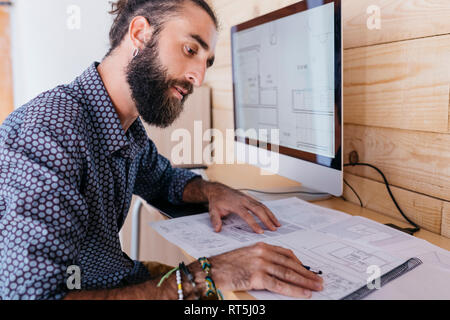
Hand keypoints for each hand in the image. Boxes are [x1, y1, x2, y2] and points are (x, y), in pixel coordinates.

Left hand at [206, 182, 280, 233]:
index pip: (246, 215)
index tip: (260, 231)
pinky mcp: (250, 198)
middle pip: (258, 210)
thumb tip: (217, 229)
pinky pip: (261, 204)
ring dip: (270, 215)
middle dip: (267, 220)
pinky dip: (268, 211)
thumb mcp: (213, 210)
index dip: (254, 224)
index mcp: (235, 204)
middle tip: (273, 229)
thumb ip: (215, 220)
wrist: (218, 190)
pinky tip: (272, 217)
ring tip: (277, 225)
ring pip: (262, 206)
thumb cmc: (217, 201)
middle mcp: (243, 200)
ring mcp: (248, 198)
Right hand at [209, 242, 323, 297]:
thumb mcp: (246, 255)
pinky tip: (303, 294)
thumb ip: (262, 258)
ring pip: (288, 274)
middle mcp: (263, 253)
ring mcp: (261, 264)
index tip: (307, 269)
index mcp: (261, 246)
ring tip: (316, 287)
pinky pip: (280, 285)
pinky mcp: (257, 277)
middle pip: (291, 264)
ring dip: (305, 282)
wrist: (212, 270)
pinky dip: (294, 290)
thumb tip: (278, 269)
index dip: (299, 263)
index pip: (286, 253)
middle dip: (307, 273)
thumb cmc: (226, 265)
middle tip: (318, 280)